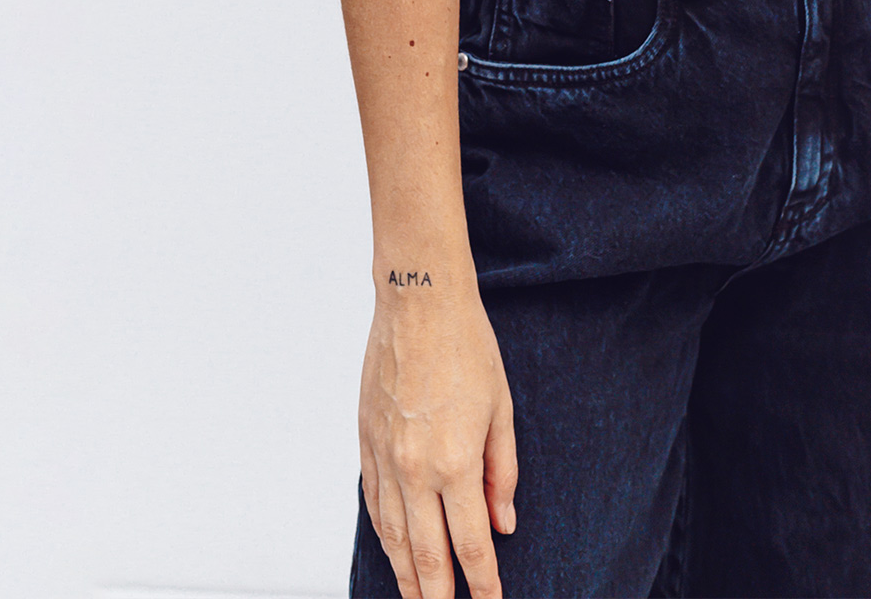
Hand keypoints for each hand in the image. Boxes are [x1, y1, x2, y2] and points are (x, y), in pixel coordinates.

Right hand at [359, 282, 517, 598]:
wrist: (418, 300)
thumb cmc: (467, 345)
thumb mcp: (501, 408)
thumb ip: (502, 471)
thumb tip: (504, 523)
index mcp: (455, 462)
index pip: (471, 545)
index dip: (483, 584)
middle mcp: (415, 469)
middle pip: (426, 556)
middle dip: (438, 597)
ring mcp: (385, 458)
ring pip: (394, 537)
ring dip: (406, 577)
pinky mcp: (366, 442)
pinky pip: (373, 504)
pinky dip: (384, 535)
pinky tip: (393, 550)